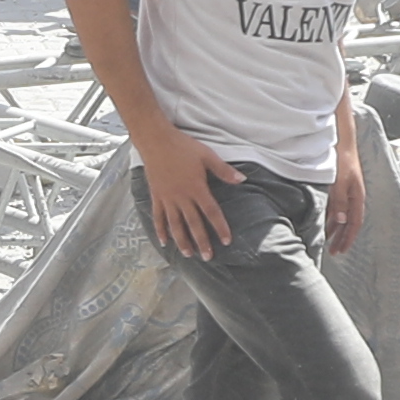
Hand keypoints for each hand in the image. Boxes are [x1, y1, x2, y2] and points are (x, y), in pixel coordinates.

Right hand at [142, 144, 236, 258]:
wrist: (156, 141)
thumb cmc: (183, 147)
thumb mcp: (207, 156)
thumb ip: (224, 171)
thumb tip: (242, 179)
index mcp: (197, 188)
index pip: (211, 212)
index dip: (220, 227)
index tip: (227, 241)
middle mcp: (182, 197)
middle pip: (193, 224)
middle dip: (202, 242)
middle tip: (208, 257)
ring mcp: (167, 199)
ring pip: (175, 225)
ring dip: (182, 241)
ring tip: (188, 254)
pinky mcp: (156, 196)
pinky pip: (158, 217)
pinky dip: (160, 230)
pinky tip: (164, 242)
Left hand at [326, 133, 360, 248]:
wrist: (342, 141)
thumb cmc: (343, 160)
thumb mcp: (340, 182)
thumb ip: (340, 201)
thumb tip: (342, 221)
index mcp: (357, 197)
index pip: (354, 224)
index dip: (348, 239)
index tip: (340, 251)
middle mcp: (353, 197)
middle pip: (349, 223)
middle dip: (342, 239)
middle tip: (333, 252)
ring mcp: (347, 193)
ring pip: (342, 217)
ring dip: (335, 230)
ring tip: (327, 242)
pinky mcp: (339, 188)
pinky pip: (336, 208)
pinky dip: (331, 218)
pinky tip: (323, 223)